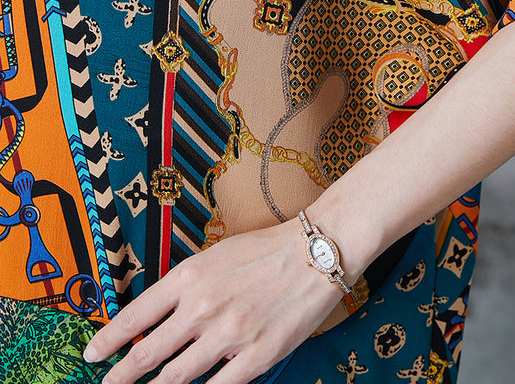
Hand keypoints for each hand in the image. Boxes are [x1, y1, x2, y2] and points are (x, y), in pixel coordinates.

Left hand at [83, 218, 343, 383]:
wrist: (315, 252)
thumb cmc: (266, 250)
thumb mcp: (216, 256)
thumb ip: (186, 286)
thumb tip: (158, 317)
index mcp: (189, 276)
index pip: (135, 315)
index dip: (109, 340)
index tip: (92, 355)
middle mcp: (202, 306)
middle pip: (147, 353)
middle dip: (122, 375)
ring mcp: (227, 335)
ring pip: (176, 377)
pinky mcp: (254, 357)